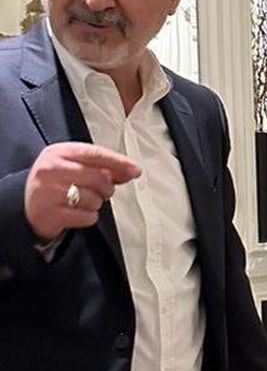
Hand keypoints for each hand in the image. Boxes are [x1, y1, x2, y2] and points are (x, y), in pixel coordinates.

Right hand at [23, 142, 140, 241]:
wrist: (26, 206)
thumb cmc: (56, 184)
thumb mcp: (73, 168)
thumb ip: (100, 167)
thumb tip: (131, 171)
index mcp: (59, 153)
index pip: (96, 154)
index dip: (119, 162)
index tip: (136, 170)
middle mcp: (52, 169)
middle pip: (100, 178)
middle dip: (107, 189)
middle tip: (100, 192)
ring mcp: (49, 191)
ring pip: (95, 199)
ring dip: (96, 204)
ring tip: (81, 202)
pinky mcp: (50, 213)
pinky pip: (87, 217)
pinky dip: (88, 217)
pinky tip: (76, 213)